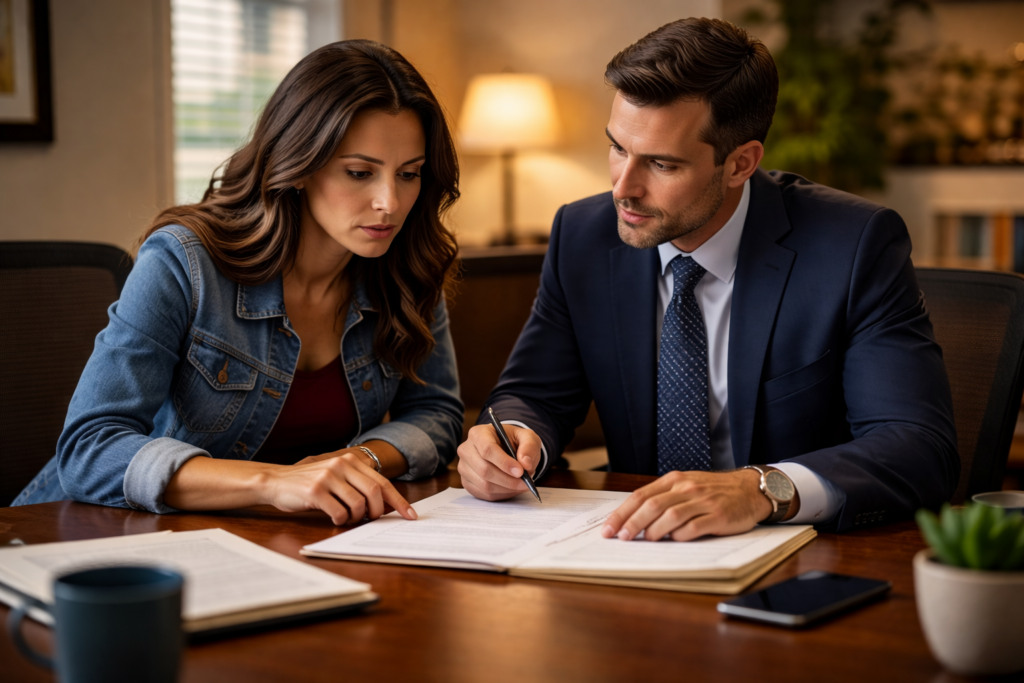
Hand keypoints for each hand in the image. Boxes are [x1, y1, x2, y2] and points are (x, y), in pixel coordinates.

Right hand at [262, 451, 416, 524]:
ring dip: (356, 518)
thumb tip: (385, 507)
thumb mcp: (337, 479)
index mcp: (350, 462)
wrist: (276, 482)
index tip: (411, 515)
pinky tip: (333, 518)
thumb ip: (358, 486)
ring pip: (358, 505)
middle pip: (375, 492)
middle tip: (370, 520)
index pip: (383, 482)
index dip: (399, 501)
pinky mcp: (315, 491)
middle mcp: (342, 466)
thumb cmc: (310, 485)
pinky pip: (339, 513)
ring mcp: (328, 477)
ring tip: (346, 518)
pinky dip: (341, 521)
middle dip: (377, 512)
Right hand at [457, 423, 541, 500]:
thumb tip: (525, 464)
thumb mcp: (527, 437)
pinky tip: (512, 488)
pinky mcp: (466, 482)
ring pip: (484, 484)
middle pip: (484, 469)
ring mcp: (464, 467)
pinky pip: (484, 494)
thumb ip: (529, 447)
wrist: (504, 448)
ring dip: (506, 489)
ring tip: (521, 485)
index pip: (487, 449)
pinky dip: (501, 494)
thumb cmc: (513, 441)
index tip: (521, 471)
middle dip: (508, 480)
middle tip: (525, 482)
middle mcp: (466, 450)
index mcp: (478, 433)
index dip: (504, 462)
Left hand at [601, 469, 772, 541]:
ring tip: (645, 541)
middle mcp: (686, 488)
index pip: (640, 496)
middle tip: (620, 538)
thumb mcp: (687, 485)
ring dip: (654, 531)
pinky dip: (680, 536)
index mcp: (674, 480)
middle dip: (632, 523)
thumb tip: (635, 519)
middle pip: (652, 506)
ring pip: (670, 517)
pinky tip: (674, 541)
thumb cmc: (714, 490)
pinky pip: (693, 528)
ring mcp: (703, 501)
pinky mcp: (718, 516)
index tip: (608, 528)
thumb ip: (664, 498)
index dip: (622, 513)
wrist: (750, 489)